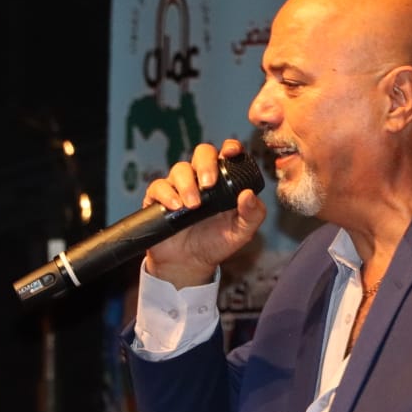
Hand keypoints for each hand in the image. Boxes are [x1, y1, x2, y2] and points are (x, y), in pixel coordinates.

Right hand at [143, 138, 266, 288]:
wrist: (189, 264)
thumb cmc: (216, 243)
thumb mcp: (241, 233)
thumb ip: (252, 215)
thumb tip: (249, 195)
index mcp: (224, 181)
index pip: (227, 155)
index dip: (230, 148)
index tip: (232, 152)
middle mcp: (201, 178)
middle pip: (202, 153)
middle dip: (205, 164)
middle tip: (208, 184)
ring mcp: (180, 186)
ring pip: (180, 169)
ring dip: (187, 185)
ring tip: (193, 206)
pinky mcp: (159, 198)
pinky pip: (159, 186)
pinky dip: (167, 194)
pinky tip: (175, 207)